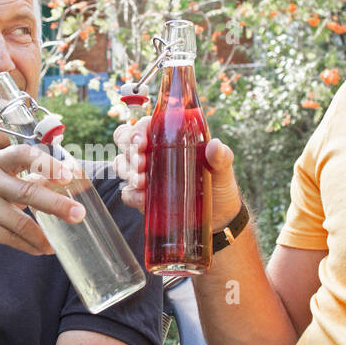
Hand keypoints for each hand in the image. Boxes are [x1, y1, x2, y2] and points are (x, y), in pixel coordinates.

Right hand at [0, 144, 83, 256]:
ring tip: (57, 243)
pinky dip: (29, 245)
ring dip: (43, 235)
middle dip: (56, 204)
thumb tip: (70, 179)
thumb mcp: (0, 181)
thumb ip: (30, 179)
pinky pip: (11, 238)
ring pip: (20, 222)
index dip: (48, 164)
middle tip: (78, 214)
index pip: (24, 155)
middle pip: (27, 191)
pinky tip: (41, 248)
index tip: (69, 175)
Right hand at [113, 115, 243, 228]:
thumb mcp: (223, 169)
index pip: (144, 126)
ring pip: (122, 165)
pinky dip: (132, 195)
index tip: (142, 142)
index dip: (137, 130)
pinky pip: (127, 193)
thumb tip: (215, 146)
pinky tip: (143, 198)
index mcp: (169, 139)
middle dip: (129, 151)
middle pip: (125, 143)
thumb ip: (222, 157)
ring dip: (126, 171)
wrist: (219, 218)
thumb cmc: (220, 186)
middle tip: (141, 163)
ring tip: (141, 181)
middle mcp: (154, 154)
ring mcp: (147, 175)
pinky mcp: (144, 197)